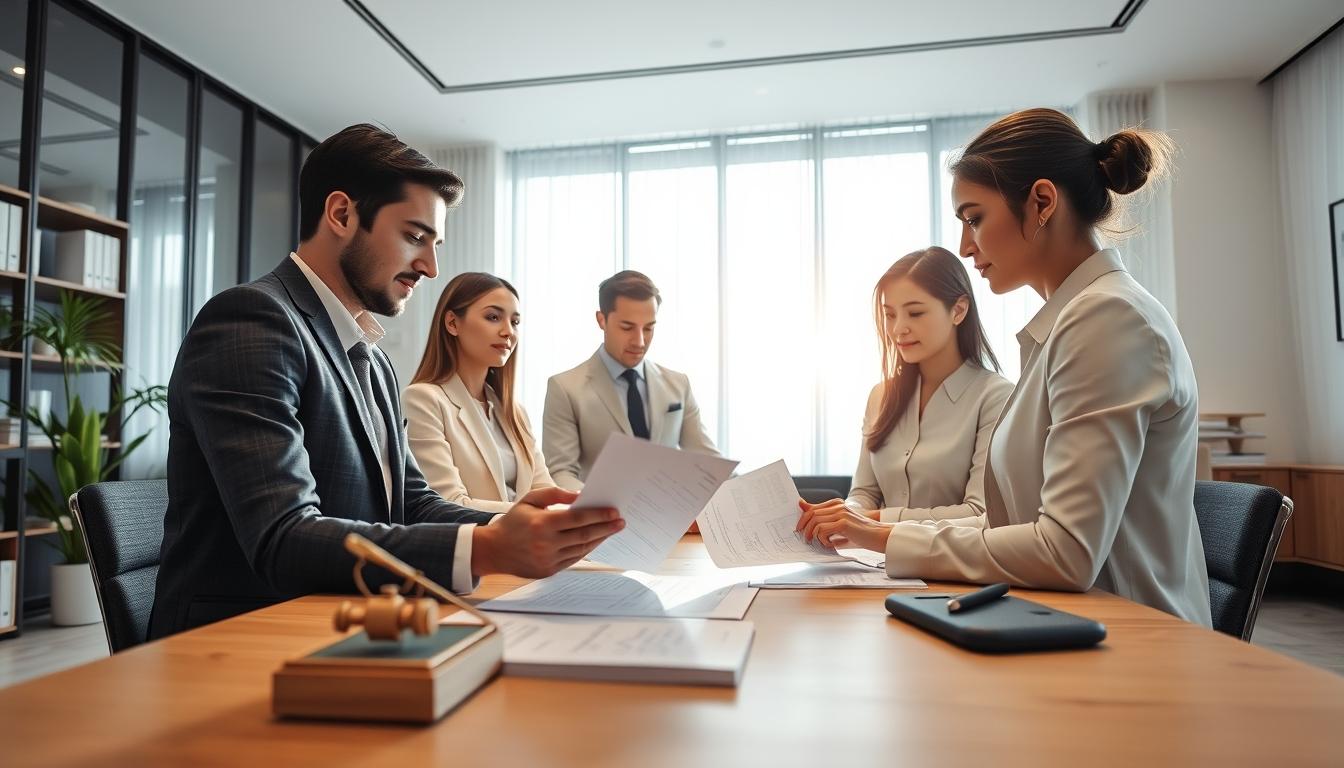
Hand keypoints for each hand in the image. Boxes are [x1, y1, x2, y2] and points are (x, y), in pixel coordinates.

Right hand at [472, 487, 623, 578]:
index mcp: (542, 524)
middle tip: (620, 522)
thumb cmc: (513, 522)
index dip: (598, 515)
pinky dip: (587, 550)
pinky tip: (595, 542)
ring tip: (611, 530)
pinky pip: (574, 560)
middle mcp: (546, 544)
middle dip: (606, 528)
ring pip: (582, 549)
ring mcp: (548, 560)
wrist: (493, 550)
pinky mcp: (549, 571)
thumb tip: (579, 496)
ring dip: (599, 540)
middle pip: (584, 535)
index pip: (578, 519)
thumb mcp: (530, 500)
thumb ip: (555, 494)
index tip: (614, 512)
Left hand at [795, 499, 892, 552]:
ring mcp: (841, 513)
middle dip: (804, 527)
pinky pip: (823, 530)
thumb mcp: (840, 528)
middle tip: (806, 539)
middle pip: (811, 514)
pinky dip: (823, 540)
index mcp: (836, 504)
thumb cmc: (860, 534)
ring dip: (814, 535)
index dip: (803, 518)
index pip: (812, 508)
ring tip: (820, 543)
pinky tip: (830, 545)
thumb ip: (825, 524)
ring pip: (815, 522)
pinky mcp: (843, 523)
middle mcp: (838, 506)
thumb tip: (810, 526)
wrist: (879, 537)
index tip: (799, 529)